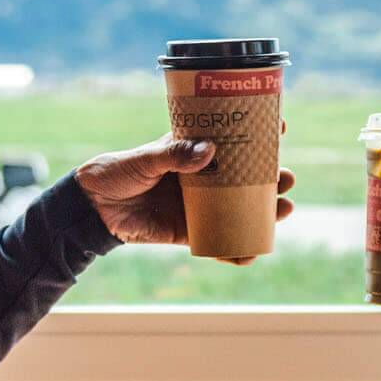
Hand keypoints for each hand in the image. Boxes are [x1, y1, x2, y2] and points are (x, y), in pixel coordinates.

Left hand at [75, 135, 297, 262]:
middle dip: (270, 178)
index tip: (282, 128)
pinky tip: (253, 252)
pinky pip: (218, 240)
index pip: (231, 138)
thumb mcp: (146, 159)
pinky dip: (236, 249)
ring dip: (264, 211)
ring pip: (239, 208)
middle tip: (287, 177)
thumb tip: (209, 151)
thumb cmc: (117, 172)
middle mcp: (202, 176)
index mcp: (193, 150)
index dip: (258, 134)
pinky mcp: (189, 231)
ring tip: (285, 209)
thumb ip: (175, 155)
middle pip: (245, 177)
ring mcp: (198, 205)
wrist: (93, 208)